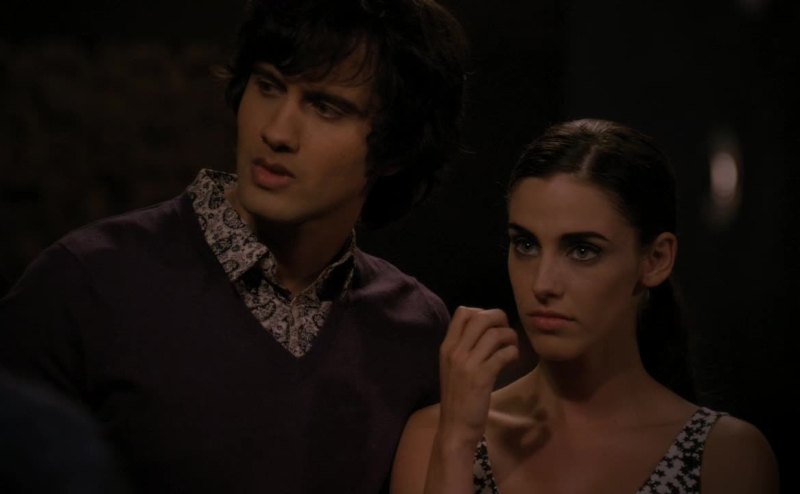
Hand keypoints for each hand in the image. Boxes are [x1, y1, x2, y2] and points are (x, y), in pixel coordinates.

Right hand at [437, 306, 518, 450]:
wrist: (455, 427)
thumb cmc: (457, 398)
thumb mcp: (453, 368)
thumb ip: (463, 348)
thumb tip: (486, 330)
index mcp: (447, 347)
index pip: (463, 312)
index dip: (482, 312)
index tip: (492, 326)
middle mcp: (455, 351)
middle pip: (481, 317)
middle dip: (500, 319)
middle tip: (506, 333)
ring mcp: (467, 364)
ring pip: (495, 334)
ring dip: (510, 338)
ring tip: (512, 349)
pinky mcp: (482, 377)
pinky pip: (503, 354)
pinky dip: (513, 354)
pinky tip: (512, 361)